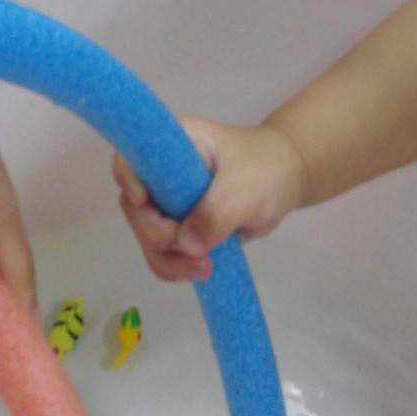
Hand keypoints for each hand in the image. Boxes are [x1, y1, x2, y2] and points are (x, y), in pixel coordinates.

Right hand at [112, 117, 306, 281]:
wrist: (286, 179)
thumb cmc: (265, 168)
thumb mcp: (243, 189)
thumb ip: (215, 214)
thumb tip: (185, 244)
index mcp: (173, 145)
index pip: (131, 158)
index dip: (130, 181)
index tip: (145, 202)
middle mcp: (163, 172)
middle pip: (135, 206)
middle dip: (156, 233)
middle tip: (191, 248)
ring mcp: (170, 200)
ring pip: (147, 235)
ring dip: (167, 258)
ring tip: (204, 267)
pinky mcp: (182, 225)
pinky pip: (163, 251)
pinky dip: (174, 266)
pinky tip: (202, 270)